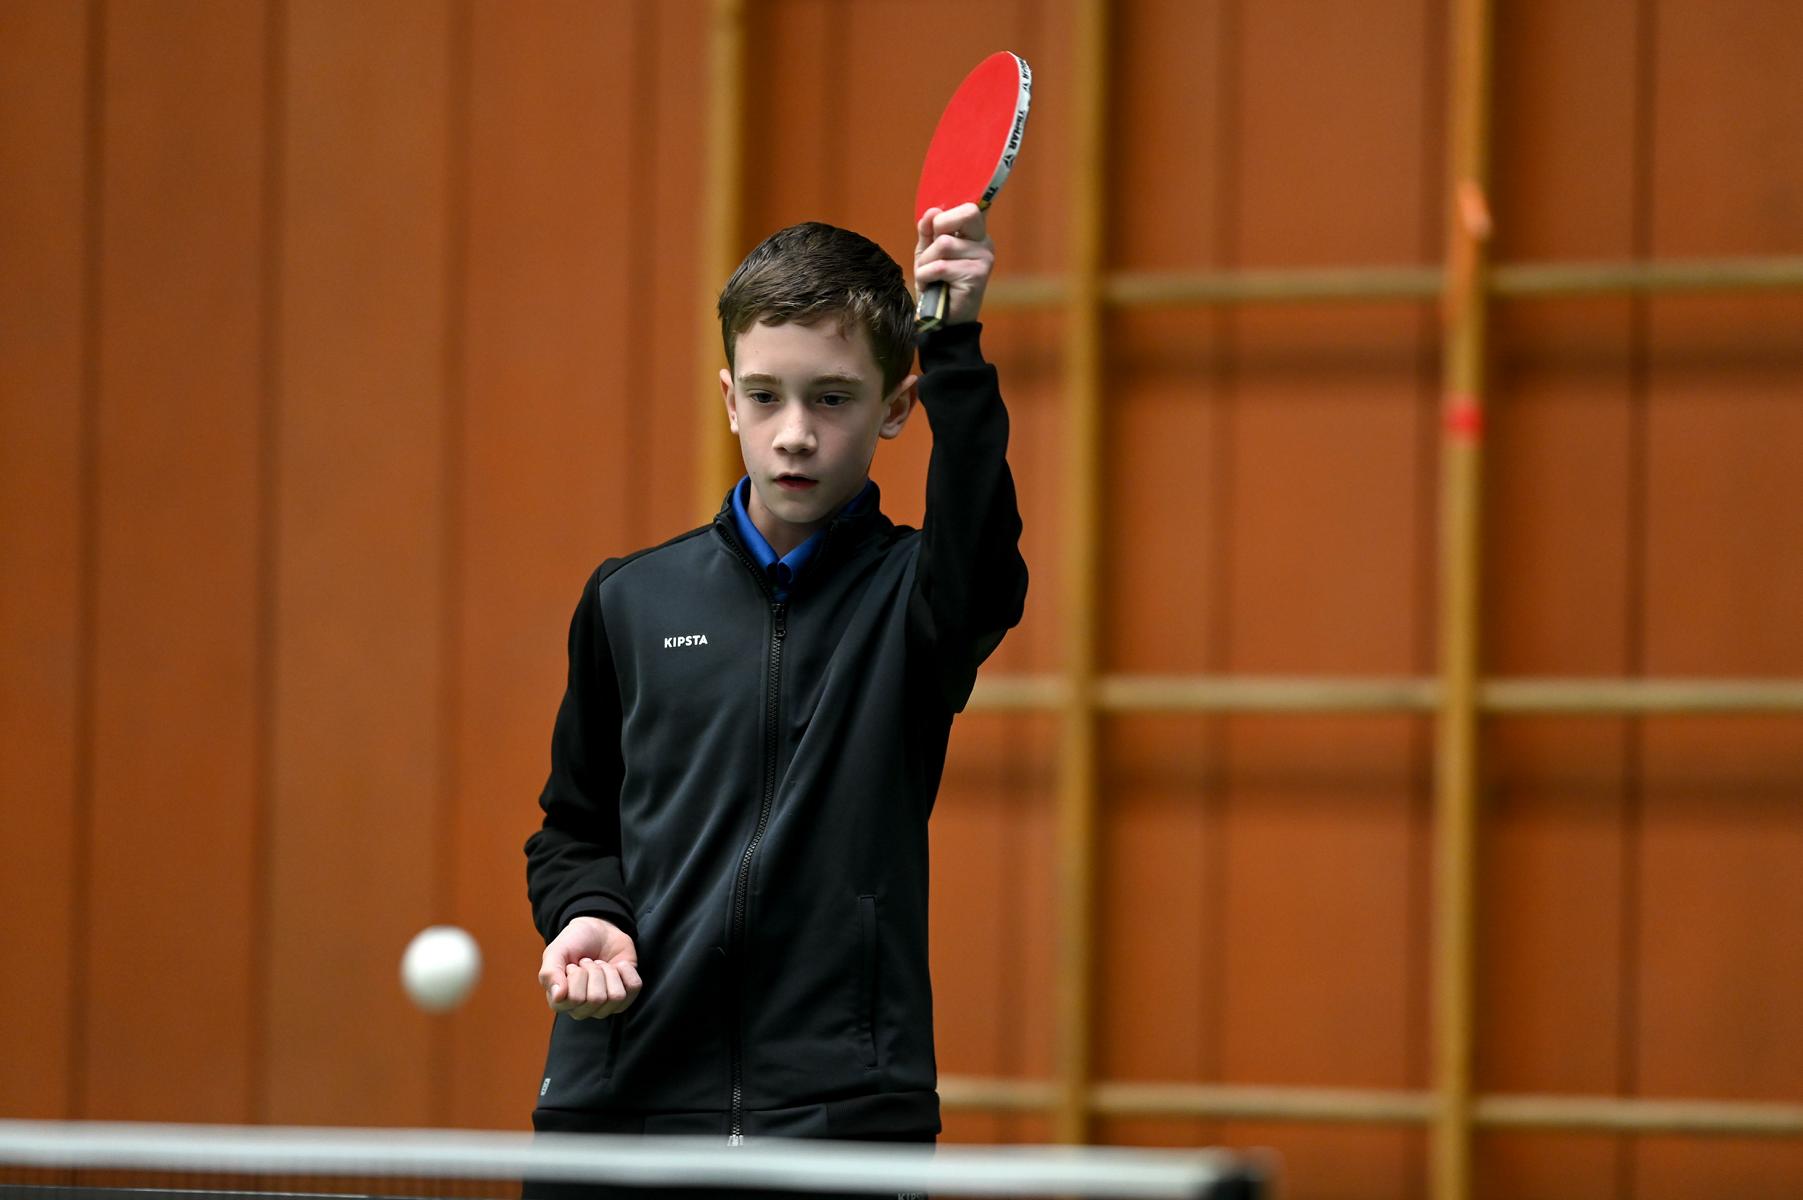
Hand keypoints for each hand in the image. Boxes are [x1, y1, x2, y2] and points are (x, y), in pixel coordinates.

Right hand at [539, 916, 641, 1019]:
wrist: (597, 929)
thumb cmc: (573, 943)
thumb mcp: (556, 952)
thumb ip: (550, 972)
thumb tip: (558, 997)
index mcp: (561, 1003)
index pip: (575, 998)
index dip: (576, 975)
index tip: (572, 965)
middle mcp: (583, 1009)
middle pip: (597, 998)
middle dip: (594, 971)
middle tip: (588, 962)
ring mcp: (606, 1005)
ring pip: (616, 996)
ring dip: (609, 971)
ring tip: (600, 964)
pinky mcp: (627, 995)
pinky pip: (633, 988)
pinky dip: (626, 970)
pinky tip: (617, 966)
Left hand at [914, 202, 994, 325]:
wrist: (943, 321)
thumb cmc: (937, 285)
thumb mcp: (928, 253)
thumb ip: (928, 231)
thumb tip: (932, 211)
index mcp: (975, 235)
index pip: (970, 207)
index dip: (947, 215)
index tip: (936, 231)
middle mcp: (984, 244)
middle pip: (967, 213)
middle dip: (940, 228)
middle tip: (933, 250)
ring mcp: (984, 259)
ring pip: (945, 243)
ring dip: (927, 262)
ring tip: (929, 276)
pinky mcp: (977, 276)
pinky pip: (941, 266)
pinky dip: (927, 276)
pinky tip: (931, 286)